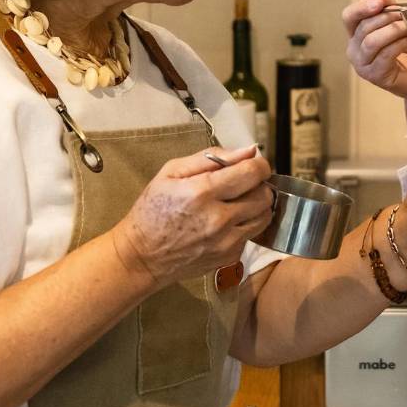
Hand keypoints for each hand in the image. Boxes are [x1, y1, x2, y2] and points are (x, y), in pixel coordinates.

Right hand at [114, 145, 273, 286]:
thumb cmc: (153, 210)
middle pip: (264, 195)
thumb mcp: (171, 172)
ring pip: (264, 215)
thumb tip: (248, 150)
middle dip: (259, 184)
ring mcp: (226, 241)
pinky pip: (252, 233)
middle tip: (244, 182)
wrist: (142, 256)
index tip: (253, 163)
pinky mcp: (229, 256)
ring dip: (258, 204)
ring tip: (239, 200)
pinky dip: (246, 223)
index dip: (259, 164)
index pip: (252, 172)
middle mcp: (218, 219)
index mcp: (201, 192)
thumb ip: (211, 157)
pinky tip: (228, 220)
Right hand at [341, 0, 406, 101]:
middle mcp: (355, 50)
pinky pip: (385, 54)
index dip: (362, 7)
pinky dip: (400, 43)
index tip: (381, 3)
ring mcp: (363, 65)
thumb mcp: (401, 19)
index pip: (349, 16)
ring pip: (372, 41)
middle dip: (388, 18)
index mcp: (357, 34)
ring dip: (394, 30)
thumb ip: (386, 5)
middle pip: (364, 27)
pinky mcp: (375, 76)